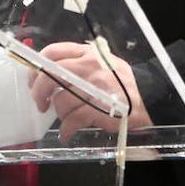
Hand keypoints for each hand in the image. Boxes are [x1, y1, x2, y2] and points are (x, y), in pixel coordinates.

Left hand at [28, 42, 152, 142]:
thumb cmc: (122, 84)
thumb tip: (49, 74)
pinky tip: (67, 133)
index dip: (37, 67)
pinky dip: (66, 130)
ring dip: (59, 114)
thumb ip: (80, 63)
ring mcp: (95, 87)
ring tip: (65, 119)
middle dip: (39, 92)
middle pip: (50, 75)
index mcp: (89, 53)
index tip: (33, 80)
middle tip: (40, 103)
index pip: (53, 52)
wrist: (150, 99)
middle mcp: (90, 66)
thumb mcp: (104, 64)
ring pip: (60, 101)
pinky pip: (73, 120)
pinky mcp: (100, 108)